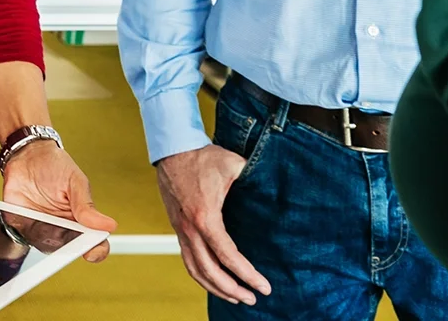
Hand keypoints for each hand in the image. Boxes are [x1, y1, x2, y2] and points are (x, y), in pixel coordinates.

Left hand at [1, 139, 116, 262]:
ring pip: (46, 249)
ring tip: (46, 224)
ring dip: (45, 241)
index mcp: (81, 218)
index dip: (96, 250)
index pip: (94, 242)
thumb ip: (86, 205)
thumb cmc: (54, 166)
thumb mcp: (75, 181)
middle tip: (67, 239)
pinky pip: (22, 240)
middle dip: (68, 250)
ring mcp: (42, 230)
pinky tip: (26, 223)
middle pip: (69, 251)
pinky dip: (23, 236)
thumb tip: (107, 225)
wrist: (26, 156)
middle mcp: (62, 228)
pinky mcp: (21, 228)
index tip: (92, 250)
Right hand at [156, 144, 271, 305]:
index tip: (264, 286)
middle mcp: (190, 230)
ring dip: (216, 288)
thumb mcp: (233, 164)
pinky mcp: (178, 228)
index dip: (247, 275)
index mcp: (206, 217)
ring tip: (235, 297)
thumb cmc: (203, 156)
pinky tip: (214, 281)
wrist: (173, 149)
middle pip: (211, 272)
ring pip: (196, 271)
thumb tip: (274, 186)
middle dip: (233, 289)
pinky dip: (201, 276)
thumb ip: (254, 176)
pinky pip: (188, 260)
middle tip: (252, 297)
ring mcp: (181, 231)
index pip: (228, 256)